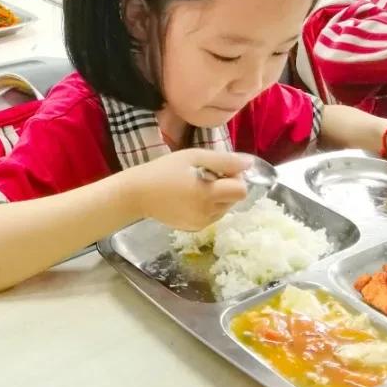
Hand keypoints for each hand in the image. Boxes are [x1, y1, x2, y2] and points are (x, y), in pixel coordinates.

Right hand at [127, 149, 251, 230]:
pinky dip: (208, 206)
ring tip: (196, 186)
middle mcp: (208, 213)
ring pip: (225, 209)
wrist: (137, 194)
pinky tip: (190, 197)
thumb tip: (249, 163)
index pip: (241, 190)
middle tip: (206, 175)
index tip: (220, 170)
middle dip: (227, 186)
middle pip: (234, 200)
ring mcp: (201, 224)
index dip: (236, 177)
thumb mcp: (192, 157)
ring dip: (219, 197)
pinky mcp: (194, 229)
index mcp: (208, 194)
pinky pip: (212, 216)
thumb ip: (223, 160)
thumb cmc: (163, 170)